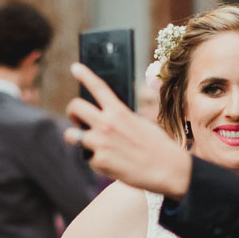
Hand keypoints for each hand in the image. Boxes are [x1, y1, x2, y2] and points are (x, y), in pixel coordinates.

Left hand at [66, 64, 193, 197]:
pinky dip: (95, 161)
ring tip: (87, 143)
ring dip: (75, 137)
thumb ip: (120, 118)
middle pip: (75, 107)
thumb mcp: (140, 123)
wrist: (167, 169)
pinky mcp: (99, 161)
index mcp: (119, 111)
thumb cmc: (157, 146)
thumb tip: (106, 118)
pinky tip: (110, 163)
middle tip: (79, 120)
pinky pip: (87, 158)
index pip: (98, 87)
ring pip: (70, 134)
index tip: (75, 68)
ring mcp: (101, 142)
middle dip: (72, 113)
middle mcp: (107, 123)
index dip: (84, 75)